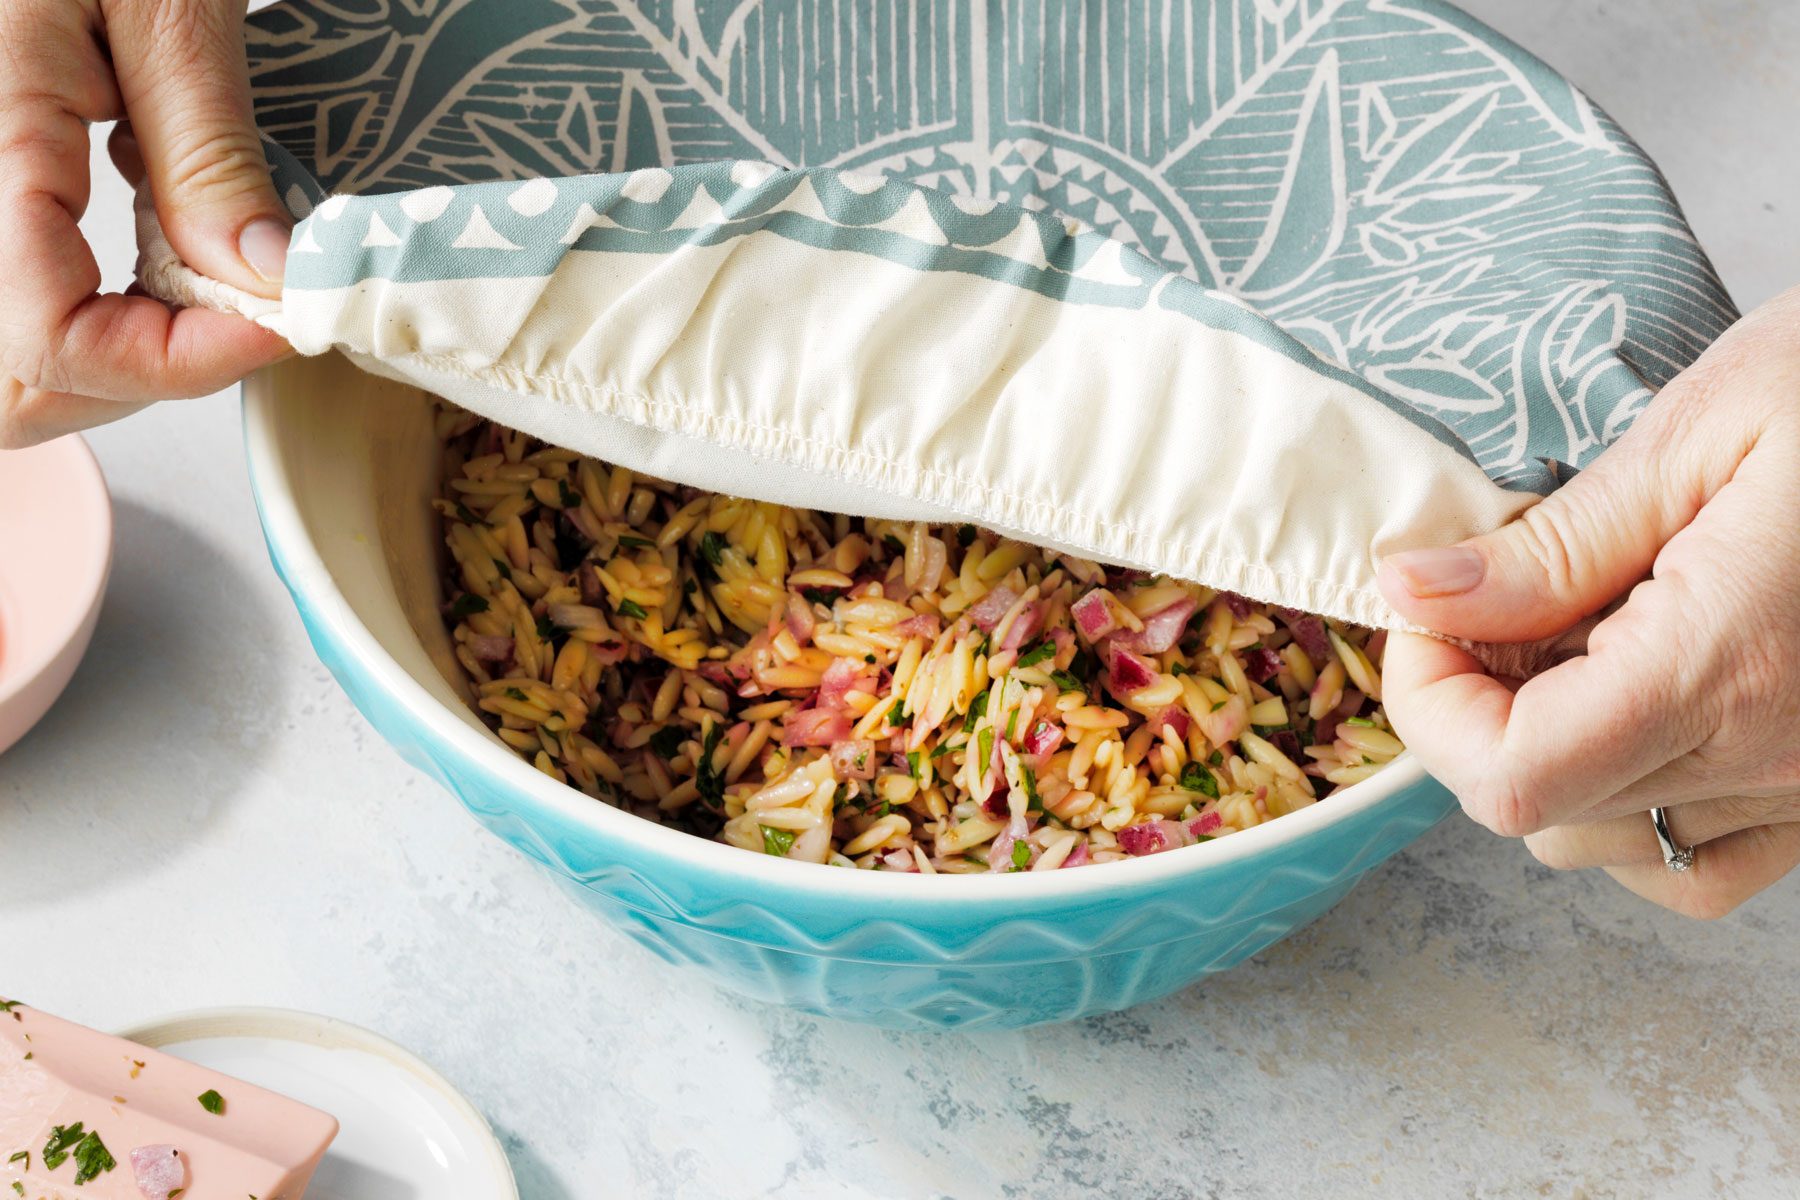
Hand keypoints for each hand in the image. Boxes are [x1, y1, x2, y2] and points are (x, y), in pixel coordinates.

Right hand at [0, 0, 289, 448]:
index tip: (279, 324)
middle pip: (14, 389)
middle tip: (240, 313)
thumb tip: (262, 282)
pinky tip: (145, 242)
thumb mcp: (162, 2)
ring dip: (115, 355)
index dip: (174, 365)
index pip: (50, 347)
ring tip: (195, 279)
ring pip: (9, 373)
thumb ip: (204, 149)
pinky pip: (14, 305)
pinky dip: (86, 311)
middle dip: (141, 375)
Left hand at [1377, 286, 1799, 917]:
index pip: (1510, 776)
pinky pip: (1703, 865)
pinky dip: (1637, 807)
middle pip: (1540, 811)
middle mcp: (1776, 756)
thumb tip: (1413, 593)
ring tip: (1576, 636)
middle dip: (1474, 711)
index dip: (1428, 706)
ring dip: (1548, 755)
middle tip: (1497, 601)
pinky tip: (1636, 709)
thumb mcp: (1707, 426)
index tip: (1427, 611)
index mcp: (1727, 663)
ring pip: (1607, 845)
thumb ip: (1554, 541)